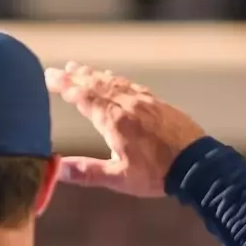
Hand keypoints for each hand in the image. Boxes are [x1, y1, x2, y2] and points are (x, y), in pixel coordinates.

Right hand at [45, 62, 206, 197]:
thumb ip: (86, 171)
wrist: (197, 165)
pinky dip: (116, 79)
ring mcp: (144, 102)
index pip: (84, 98)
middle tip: (57, 70)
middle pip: (96, 85)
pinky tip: (112, 79)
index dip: (65, 86)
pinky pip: (131, 85)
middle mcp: (128, 106)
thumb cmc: (157, 173)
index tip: (49, 77)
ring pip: (114, 82)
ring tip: (79, 68)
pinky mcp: (157, 103)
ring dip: (94, 75)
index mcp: (114, 122)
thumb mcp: (118, 178)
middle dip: (74, 77)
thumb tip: (55, 169)